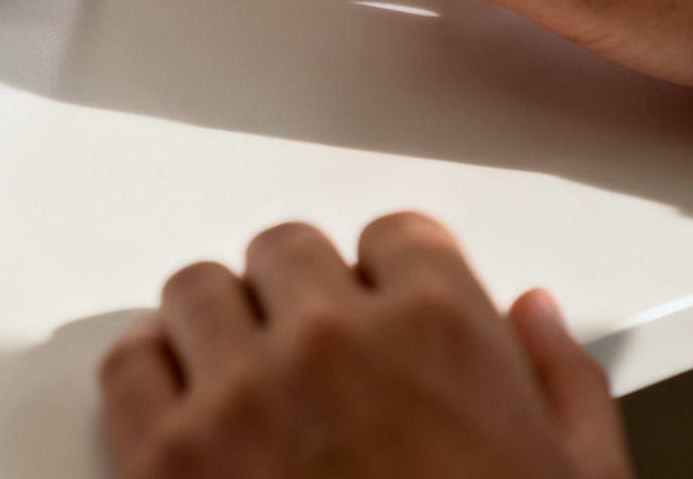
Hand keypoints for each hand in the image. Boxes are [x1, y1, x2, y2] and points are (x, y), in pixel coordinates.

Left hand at [100, 214, 632, 478]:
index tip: (385, 309)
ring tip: (247, 384)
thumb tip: (533, 316)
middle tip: (315, 358)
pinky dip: (152, 376)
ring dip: (221, 328)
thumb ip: (562, 384)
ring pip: (199, 291)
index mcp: (439, 331)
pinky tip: (185, 411)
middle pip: (285, 252)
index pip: (395, 237)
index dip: (393, 280)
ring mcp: (239, 393)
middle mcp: (330, 341)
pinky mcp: (165, 454)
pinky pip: (130, 363)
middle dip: (301, 298)